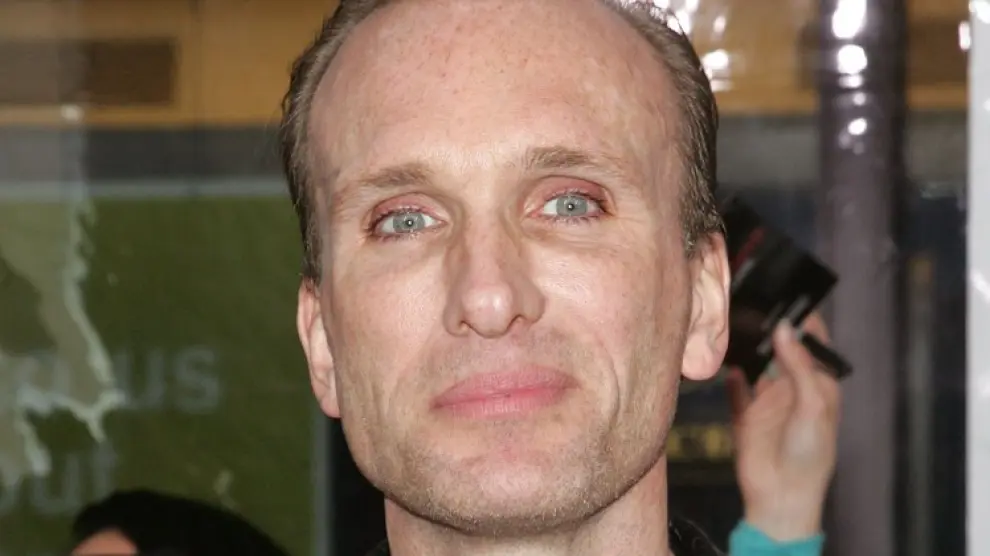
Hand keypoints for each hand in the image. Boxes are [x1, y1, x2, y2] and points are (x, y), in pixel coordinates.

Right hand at [727, 313, 840, 540]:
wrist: (781, 496)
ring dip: (749, 348)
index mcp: (819, 386)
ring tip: (736, 322)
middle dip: (772, 329)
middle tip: (754, 302)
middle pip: (782, 351)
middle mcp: (793, 389)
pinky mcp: (745, 414)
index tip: (789, 295)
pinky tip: (724, 361)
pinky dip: (730, 375)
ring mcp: (768, 401)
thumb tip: (783, 328)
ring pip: (757, 365)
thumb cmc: (810, 455)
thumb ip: (798, 366)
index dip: (804, 322)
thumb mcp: (812, 406)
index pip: (813, 346)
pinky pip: (735, 388)